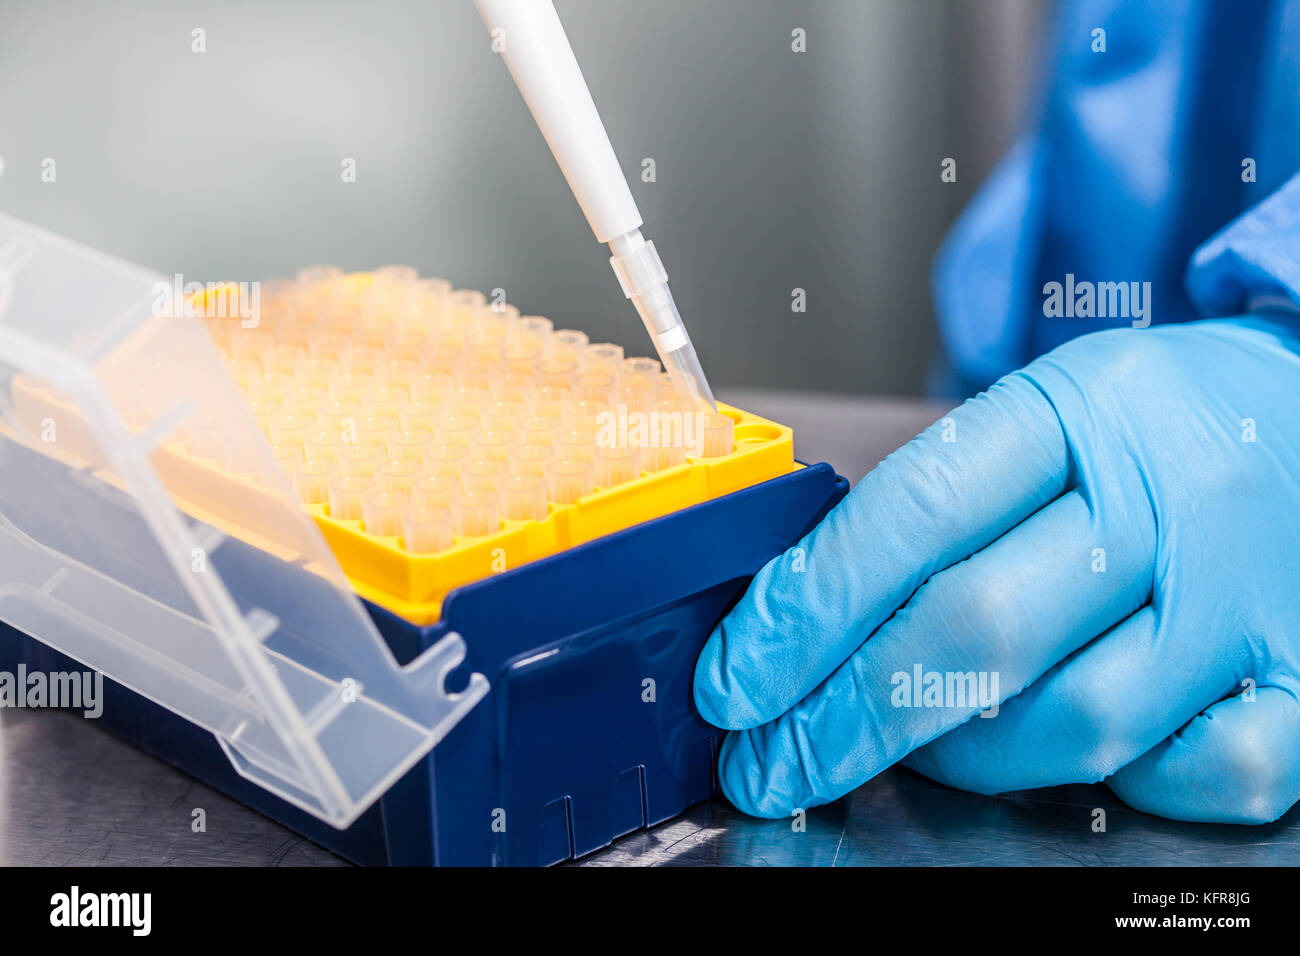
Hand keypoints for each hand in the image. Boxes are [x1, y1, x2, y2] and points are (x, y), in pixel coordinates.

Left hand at [694, 317, 1299, 823]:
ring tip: (911, 744)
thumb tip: (800, 616)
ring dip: (963, 756)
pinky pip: (1195, 775)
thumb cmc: (1152, 430)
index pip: (913, 514)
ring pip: (1074, 721)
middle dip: (846, 714)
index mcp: (1080, 410)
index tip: (736, 680)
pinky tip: (1065, 744)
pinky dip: (1116, 779)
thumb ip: (935, 506)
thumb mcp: (1042, 416)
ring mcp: (1245, 597)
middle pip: (979, 630)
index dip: (805, 611)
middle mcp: (1170, 497)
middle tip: (772, 759)